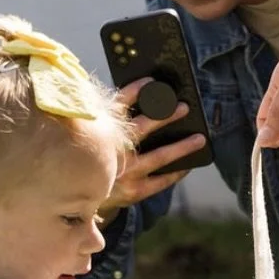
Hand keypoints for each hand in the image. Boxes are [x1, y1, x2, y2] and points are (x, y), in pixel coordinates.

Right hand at [102, 78, 206, 214]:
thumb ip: (107, 124)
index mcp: (100, 136)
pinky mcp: (134, 191)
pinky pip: (161, 181)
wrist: (80, 197)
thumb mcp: (92, 140)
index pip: (117, 107)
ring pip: (159, 156)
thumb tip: (139, 103)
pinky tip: (188, 165)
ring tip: (199, 138)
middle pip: (143, 128)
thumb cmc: (91, 162)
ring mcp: (125, 174)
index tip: (151, 81)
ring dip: (181, 146)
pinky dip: (176, 172)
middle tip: (184, 107)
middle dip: (165, 116)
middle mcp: (112, 154)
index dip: (134, 92)